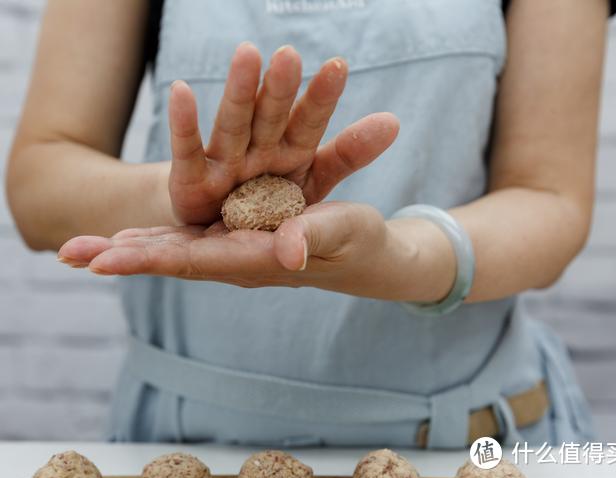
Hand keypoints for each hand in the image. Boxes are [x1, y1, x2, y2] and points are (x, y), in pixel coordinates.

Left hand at [58, 202, 419, 299]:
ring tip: (85, 247)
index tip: (102, 260)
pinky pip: (193, 238)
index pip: (193, 260)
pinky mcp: (243, 236)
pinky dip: (158, 238)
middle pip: (171, 257)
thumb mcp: (342, 231)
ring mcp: (237, 248)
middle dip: (122, 255)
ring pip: (175, 248)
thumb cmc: (358, 243)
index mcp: (258, 259)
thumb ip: (313, 236)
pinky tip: (134, 237)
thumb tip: (285, 251)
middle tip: (68, 252)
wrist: (366, 255)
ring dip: (131, 247)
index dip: (148, 257)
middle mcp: (238, 258)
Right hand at [168, 42, 398, 224]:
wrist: (234, 245)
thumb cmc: (277, 211)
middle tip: (290, 55)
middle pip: (272, 117)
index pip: (310, 122)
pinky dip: (185, 125)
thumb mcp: (318, 183)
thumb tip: (394, 121)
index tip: (338, 66)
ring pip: (234, 126)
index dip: (321, 99)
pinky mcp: (192, 182)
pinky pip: (189, 153)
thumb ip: (347, 154)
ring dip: (240, 93)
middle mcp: (259, 152)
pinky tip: (181, 90)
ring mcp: (226, 164)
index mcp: (292, 153)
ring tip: (247, 54)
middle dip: (281, 89)